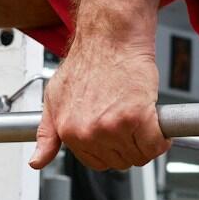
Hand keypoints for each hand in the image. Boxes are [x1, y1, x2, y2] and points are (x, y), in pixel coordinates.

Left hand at [29, 35, 167, 171]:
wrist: (110, 37)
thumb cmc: (87, 61)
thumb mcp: (54, 98)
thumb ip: (46, 134)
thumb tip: (37, 161)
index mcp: (69, 130)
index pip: (97, 163)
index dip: (111, 149)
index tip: (117, 135)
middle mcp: (88, 132)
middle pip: (120, 161)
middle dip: (129, 144)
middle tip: (129, 120)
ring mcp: (113, 126)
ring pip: (140, 155)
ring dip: (146, 140)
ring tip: (139, 115)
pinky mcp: (138, 116)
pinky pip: (156, 145)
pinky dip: (161, 138)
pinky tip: (155, 121)